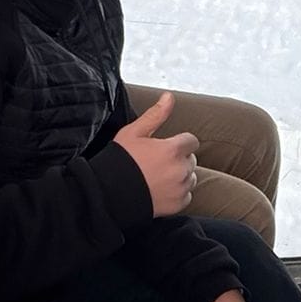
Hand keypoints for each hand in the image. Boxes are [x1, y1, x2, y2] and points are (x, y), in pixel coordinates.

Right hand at [114, 92, 198, 215]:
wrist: (109, 193)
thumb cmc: (120, 160)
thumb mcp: (134, 132)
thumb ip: (155, 114)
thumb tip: (169, 96)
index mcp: (173, 149)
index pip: (191, 141)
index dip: (179, 142)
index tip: (167, 147)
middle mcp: (181, 169)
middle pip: (191, 159)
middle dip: (179, 159)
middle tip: (158, 162)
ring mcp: (180, 188)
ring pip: (190, 178)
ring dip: (181, 176)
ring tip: (159, 176)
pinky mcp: (177, 204)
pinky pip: (186, 195)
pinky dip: (178, 193)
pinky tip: (161, 189)